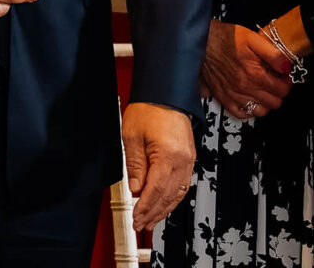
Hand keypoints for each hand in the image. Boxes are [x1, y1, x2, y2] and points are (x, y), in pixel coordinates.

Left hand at [121, 102, 194, 230]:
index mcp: (168, 155)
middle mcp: (183, 161)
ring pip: (178, 194)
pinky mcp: (189, 159)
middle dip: (154, 213)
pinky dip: (172, 198)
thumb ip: (134, 166)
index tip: (135, 218)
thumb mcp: (131, 137)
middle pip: (168, 196)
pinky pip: (182, 185)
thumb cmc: (148, 110)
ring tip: (151, 221)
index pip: (155, 190)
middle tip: (140, 225)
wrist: (165, 95)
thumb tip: (135, 189)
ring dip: (164, 209)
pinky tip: (163, 205)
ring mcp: (189, 161)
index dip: (145, 207)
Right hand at [199, 19, 291, 115]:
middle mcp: (243, 87)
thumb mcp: (253, 38)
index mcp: (253, 73)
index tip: (282, 76)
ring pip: (259, 111)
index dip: (286, 82)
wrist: (201, 39)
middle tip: (274, 81)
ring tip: (263, 90)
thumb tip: (286, 67)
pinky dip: (247, 110)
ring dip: (265, 102)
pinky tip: (249, 99)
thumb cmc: (224, 37)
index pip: (282, 90)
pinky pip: (240, 113)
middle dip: (278, 92)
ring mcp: (232, 93)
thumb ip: (273, 54)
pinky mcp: (221, 96)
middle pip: (273, 102)